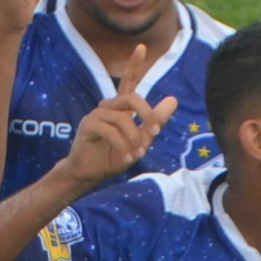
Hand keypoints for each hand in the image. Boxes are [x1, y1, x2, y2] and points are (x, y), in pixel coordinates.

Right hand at [60, 90, 174, 193]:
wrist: (91, 173)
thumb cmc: (114, 155)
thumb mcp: (141, 140)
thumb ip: (156, 121)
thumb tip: (173, 100)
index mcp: (121, 107)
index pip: (131, 88)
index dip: (140, 87)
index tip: (155, 117)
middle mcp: (109, 106)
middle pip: (131, 98)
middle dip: (147, 115)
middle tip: (155, 133)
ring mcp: (97, 114)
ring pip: (121, 118)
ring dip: (134, 138)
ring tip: (137, 154)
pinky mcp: (87, 124)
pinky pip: (108, 131)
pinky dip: (121, 145)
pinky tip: (126, 158)